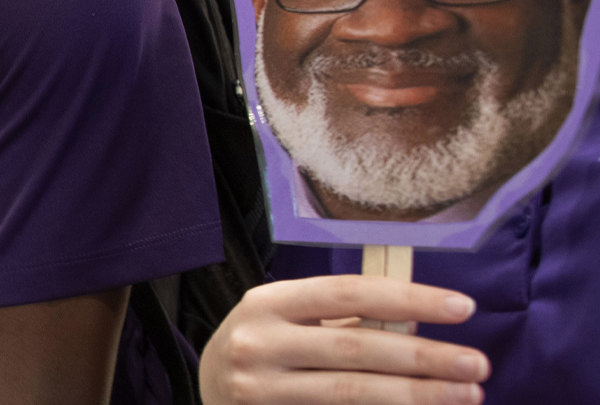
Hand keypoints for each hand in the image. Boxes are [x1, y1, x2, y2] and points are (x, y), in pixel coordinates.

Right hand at [201, 276, 488, 403]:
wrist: (209, 392)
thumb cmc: (266, 348)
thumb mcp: (291, 321)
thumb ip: (344, 320)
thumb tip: (416, 324)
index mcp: (267, 302)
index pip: (347, 292)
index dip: (408, 298)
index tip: (463, 308)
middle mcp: (257, 343)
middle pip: (355, 348)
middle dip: (424, 357)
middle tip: (478, 364)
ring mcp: (259, 390)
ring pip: (350, 393)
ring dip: (417, 394)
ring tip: (466, 394)